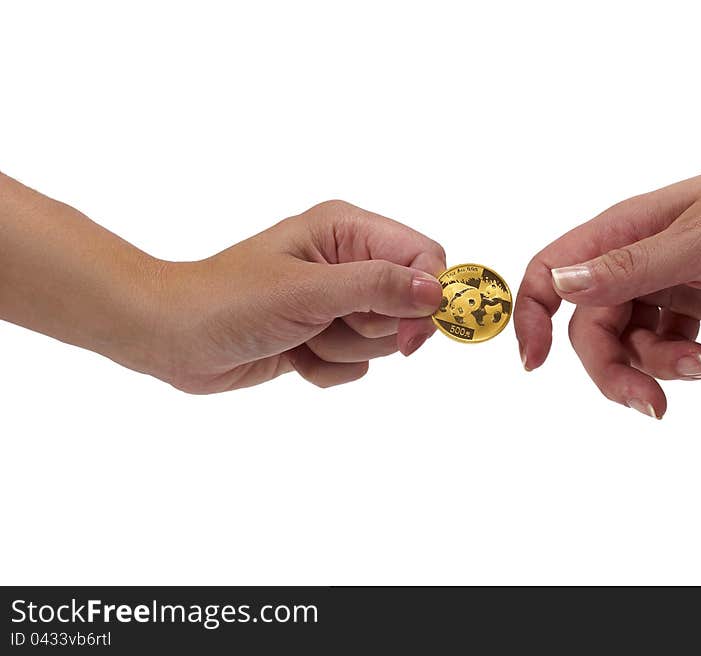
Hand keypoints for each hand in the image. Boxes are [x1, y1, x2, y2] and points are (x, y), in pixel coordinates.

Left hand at [0, 174, 445, 393]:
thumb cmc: (228, 300)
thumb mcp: (308, 291)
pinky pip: (357, 364)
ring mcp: (336, 302)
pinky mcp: (324, 336)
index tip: (416, 333)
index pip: (422, 256)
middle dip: (370, 327)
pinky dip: (326, 368)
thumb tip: (439, 291)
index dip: (430, 295)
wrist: (170, 338)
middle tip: (328, 324)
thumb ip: (377, 288)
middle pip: (408, 304)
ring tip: (300, 336)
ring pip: (383, 340)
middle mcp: (348, 262)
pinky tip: (292, 355)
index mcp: (347, 230)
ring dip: (342, 349)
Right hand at [515, 126, 700, 417]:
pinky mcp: (688, 304)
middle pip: (591, 327)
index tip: (536, 362)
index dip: (533, 317)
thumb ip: (626, 269)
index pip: (550, 273)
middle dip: (613, 369)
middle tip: (649, 402)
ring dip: (656, 366)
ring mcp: (659, 283)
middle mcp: (630, 259)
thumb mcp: (695, 241)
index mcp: (619, 232)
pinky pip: (662, 345)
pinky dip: (679, 360)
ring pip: (628, 343)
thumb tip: (560, 285)